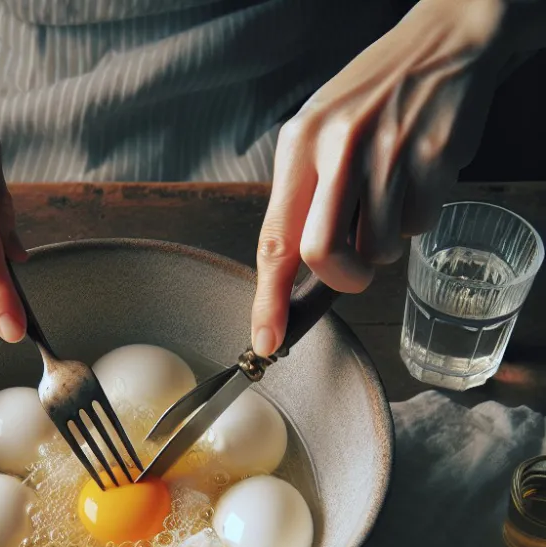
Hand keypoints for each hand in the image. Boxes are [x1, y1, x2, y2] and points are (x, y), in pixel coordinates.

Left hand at [250, 0, 518, 356]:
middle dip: (340, 280)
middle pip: (321, 254)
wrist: (445, 41)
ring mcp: (388, 153)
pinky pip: (417, 226)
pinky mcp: (434, 158)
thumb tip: (291, 279)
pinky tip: (416, 181)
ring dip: (384, 245)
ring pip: (377, 249)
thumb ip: (302, 199)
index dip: (268, 300)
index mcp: (299, 145)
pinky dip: (415, 220)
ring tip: (389, 198)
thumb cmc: (372, 98)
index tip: (266, 340)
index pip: (274, 240)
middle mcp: (338, 149)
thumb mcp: (319, 132)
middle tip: (355, 272)